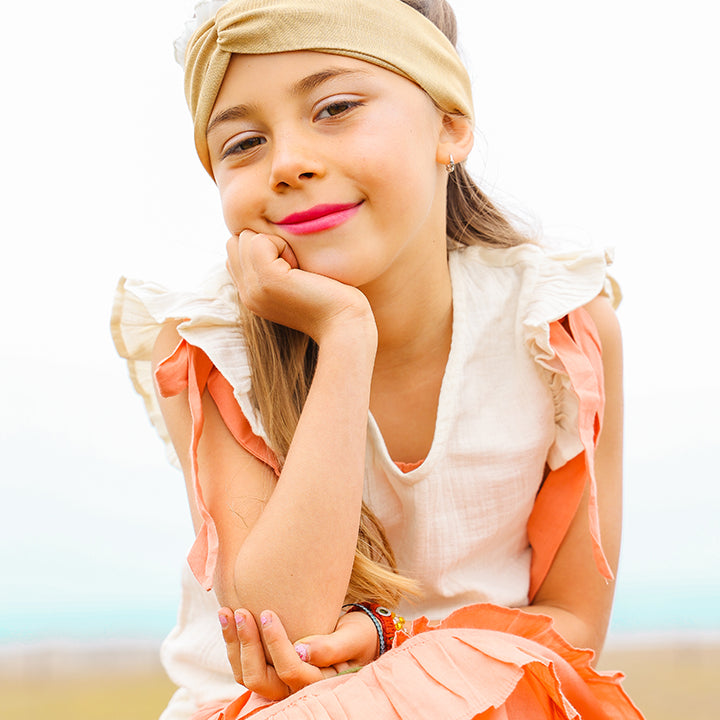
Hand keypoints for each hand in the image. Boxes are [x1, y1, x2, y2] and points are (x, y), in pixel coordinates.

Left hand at [218, 607, 378, 698]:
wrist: (358, 635)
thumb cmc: (359, 635)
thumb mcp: (352, 638)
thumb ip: (330, 647)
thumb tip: (301, 650)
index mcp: (317, 682)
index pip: (290, 670)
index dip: (275, 643)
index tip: (267, 612)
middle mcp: (295, 687)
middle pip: (261, 679)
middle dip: (247, 645)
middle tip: (241, 612)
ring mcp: (280, 681)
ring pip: (248, 674)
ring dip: (234, 644)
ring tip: (228, 611)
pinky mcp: (271, 669)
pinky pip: (246, 664)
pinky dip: (234, 643)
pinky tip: (228, 618)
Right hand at [226, 231, 373, 341]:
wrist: (344, 324)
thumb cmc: (332, 300)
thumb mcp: (296, 280)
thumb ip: (276, 264)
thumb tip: (267, 236)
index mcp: (251, 294)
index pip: (236, 251)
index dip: (263, 247)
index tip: (292, 266)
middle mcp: (247, 293)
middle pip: (236, 241)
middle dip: (266, 242)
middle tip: (295, 266)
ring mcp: (253, 288)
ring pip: (245, 238)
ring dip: (275, 243)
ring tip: (297, 268)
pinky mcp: (267, 280)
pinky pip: (258, 241)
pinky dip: (282, 245)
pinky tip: (299, 267)